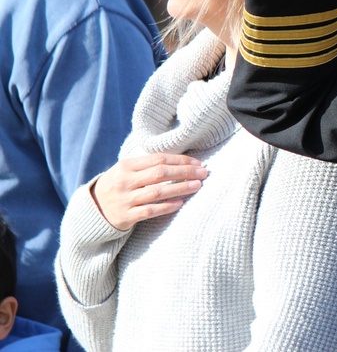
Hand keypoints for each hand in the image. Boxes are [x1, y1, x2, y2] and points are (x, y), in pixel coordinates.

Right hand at [91, 154, 208, 230]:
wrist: (92, 209)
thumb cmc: (117, 185)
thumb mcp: (125, 170)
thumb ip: (146, 164)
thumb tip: (180, 160)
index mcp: (125, 166)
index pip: (158, 159)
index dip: (180, 160)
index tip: (197, 162)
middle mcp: (124, 181)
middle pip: (160, 173)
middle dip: (184, 172)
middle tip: (203, 173)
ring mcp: (125, 199)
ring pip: (157, 192)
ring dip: (180, 188)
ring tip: (197, 186)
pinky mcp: (126, 216)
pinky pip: (150, 211)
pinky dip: (166, 206)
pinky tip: (180, 203)